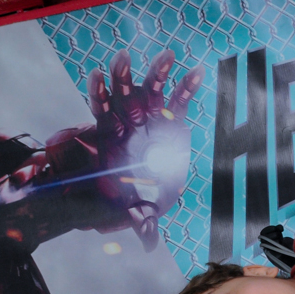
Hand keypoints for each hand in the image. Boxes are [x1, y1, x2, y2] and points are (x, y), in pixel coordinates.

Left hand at [88, 49, 204, 249]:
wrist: (152, 193)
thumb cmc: (138, 198)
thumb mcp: (141, 210)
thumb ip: (143, 219)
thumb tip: (148, 238)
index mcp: (113, 137)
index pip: (102, 110)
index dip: (99, 93)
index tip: (97, 74)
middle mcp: (130, 122)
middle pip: (124, 94)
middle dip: (123, 76)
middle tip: (124, 57)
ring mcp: (152, 118)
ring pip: (151, 90)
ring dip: (157, 72)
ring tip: (168, 55)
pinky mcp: (173, 120)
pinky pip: (180, 100)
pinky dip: (187, 86)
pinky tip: (197, 73)